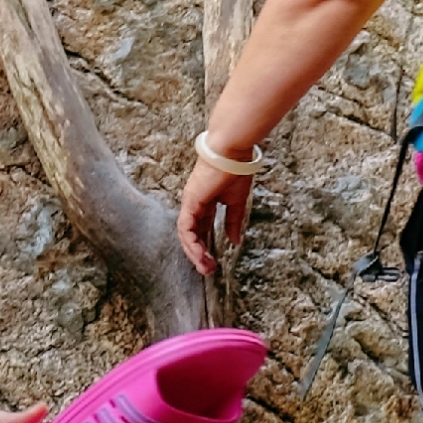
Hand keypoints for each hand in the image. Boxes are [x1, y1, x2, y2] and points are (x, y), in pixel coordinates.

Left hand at [176, 156, 252, 276]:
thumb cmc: (236, 170)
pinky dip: (192, 243)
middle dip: (198, 254)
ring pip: (186, 234)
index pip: (202, 229)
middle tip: (208, 270)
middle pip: (191, 234)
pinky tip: (200, 255)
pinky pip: (186, 228)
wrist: (232, 152)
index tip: (214, 261)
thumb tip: (235, 241)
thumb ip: (234, 222)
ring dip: (194, 253)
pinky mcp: (190, 202)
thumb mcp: (237, 202)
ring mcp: (190, 202)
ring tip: (205, 268)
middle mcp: (194, 204)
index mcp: (206, 202)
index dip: (206, 246)